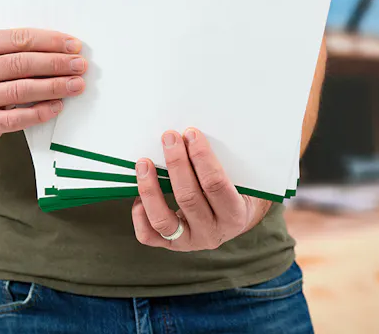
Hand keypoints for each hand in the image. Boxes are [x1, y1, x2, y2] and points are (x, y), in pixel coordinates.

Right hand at [0, 28, 86, 145]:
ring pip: (20, 90)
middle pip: (21, 64)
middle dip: (55, 63)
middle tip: (80, 66)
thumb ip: (20, 50)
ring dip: (53, 87)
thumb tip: (65, 49)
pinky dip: (39, 112)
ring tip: (75, 85)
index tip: (74, 46)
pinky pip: (15, 118)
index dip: (50, 41)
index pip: (18, 39)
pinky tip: (57, 107)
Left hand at [132, 128, 272, 250]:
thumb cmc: (236, 191)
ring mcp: (189, 242)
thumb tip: (191, 135)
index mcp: (235, 215)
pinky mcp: (170, 245)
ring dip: (150, 188)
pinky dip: (140, 214)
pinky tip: (139, 194)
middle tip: (169, 138)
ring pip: (163, 219)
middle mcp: (212, 233)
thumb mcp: (239, 179)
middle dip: (176, 163)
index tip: (191, 134)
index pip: (215, 184)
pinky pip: (148, 235)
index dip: (202, 157)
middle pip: (188, 197)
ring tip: (144, 163)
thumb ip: (222, 163)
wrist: (233, 219)